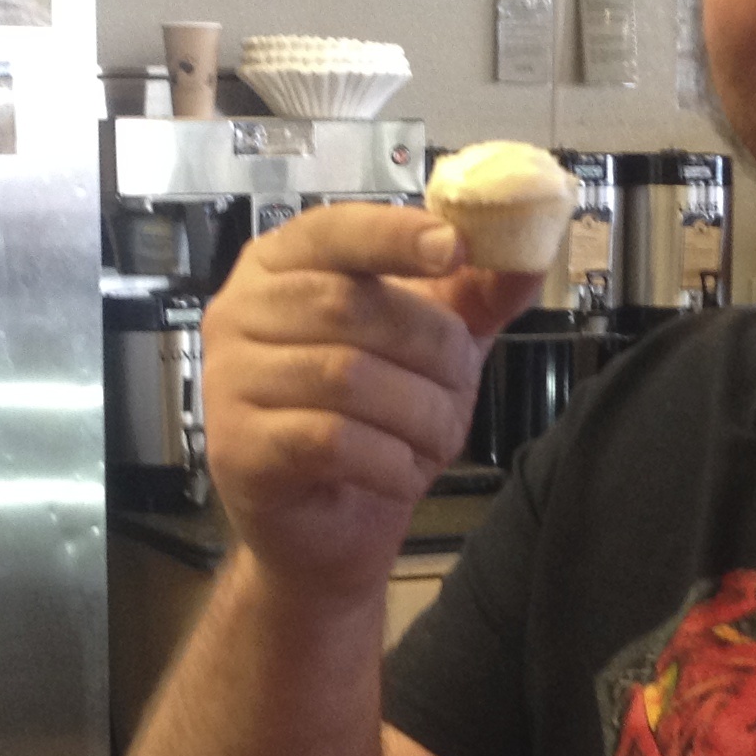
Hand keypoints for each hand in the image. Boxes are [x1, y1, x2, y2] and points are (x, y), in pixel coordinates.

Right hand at [200, 205, 544, 599]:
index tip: (456, 248)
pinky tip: (401, 472)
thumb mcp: (432, 347)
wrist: (331, 524)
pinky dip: (387, 460)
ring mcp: (228, 381)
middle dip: (429, 346)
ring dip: (416, 410)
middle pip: (347, 304)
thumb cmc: (374, 418)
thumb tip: (526, 253)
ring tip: (438, 436)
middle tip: (463, 384)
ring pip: (344, 375)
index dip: (395, 235)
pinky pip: (329, 440)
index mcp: (281, 266)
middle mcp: (240, 312)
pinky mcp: (237, 448)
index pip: (333, 231)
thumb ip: (473, 297)